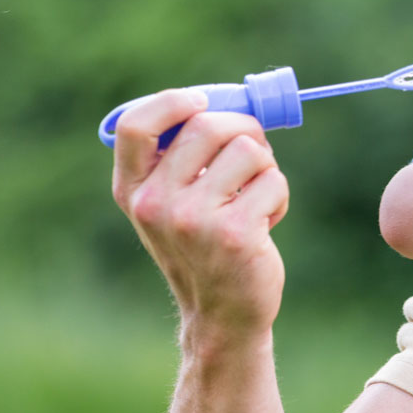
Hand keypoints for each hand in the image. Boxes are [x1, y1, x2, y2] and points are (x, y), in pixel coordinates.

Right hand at [111, 89, 290, 342]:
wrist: (222, 311)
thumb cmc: (206, 245)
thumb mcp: (175, 202)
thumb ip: (185, 155)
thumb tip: (231, 101)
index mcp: (133, 189)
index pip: (135, 126)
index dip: (171, 102)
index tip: (200, 102)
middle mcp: (156, 203)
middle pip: (208, 125)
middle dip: (244, 128)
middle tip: (255, 153)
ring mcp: (193, 219)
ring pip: (249, 149)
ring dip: (265, 167)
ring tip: (255, 197)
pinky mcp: (234, 233)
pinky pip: (274, 181)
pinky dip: (279, 196)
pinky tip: (265, 223)